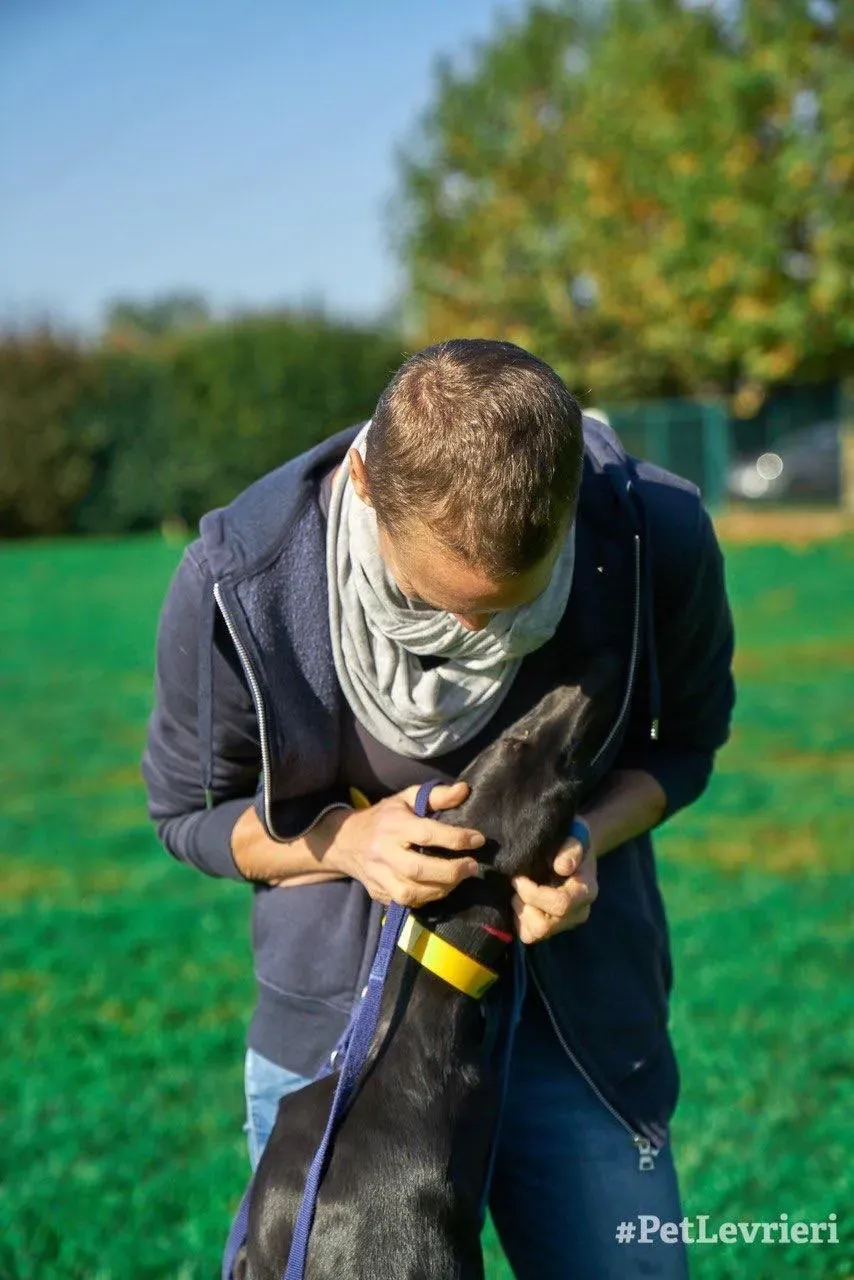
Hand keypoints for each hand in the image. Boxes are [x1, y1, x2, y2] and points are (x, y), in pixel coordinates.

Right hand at [327, 781, 484, 907]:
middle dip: (450, 871)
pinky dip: (426, 899)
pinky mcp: (377, 893)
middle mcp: (383, 851)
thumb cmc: (383, 817)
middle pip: (418, 869)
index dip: (455, 838)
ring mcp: (378, 875)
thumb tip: (464, 790)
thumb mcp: (406, 799)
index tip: (478, 839)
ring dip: (441, 889)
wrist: (345, 841)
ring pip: (410, 892)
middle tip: (472, 867)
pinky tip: (439, 888)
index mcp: (393, 824)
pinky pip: (404, 902)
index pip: (427, 834)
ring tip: (459, 879)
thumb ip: (436, 795)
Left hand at [510, 834, 597, 944]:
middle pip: (545, 926)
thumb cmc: (571, 839)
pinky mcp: (550, 928)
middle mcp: (578, 912)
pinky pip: (528, 935)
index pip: (560, 904)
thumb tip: (562, 867)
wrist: (569, 849)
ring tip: (518, 892)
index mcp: (586, 891)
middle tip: (516, 883)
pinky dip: (519, 920)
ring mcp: (564, 923)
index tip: (519, 876)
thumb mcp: (576, 833)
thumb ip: (571, 847)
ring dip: (520, 912)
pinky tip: (520, 901)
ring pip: (535, 934)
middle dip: (524, 903)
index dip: (533, 893)